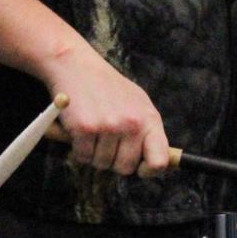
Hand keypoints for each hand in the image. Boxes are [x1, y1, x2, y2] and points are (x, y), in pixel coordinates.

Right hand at [48, 46, 170, 176]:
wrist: (76, 65)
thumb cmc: (107, 87)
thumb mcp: (137, 103)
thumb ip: (147, 130)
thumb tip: (156, 164)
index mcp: (149, 119)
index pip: (160, 160)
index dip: (148, 171)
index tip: (139, 168)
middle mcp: (132, 124)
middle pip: (125, 168)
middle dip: (113, 160)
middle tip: (105, 142)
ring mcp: (109, 126)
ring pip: (101, 164)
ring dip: (93, 153)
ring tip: (92, 131)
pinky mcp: (85, 128)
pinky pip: (82, 156)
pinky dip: (77, 149)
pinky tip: (79, 130)